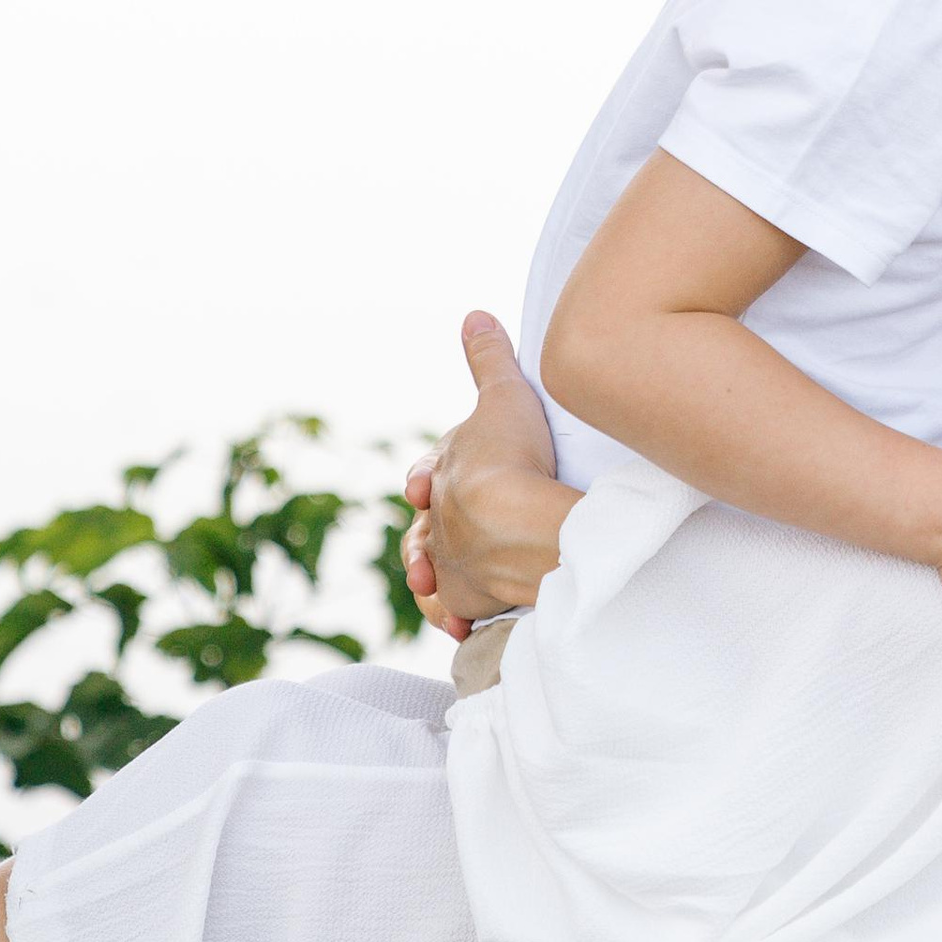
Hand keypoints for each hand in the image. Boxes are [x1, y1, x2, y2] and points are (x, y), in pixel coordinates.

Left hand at [402, 313, 577, 639]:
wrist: (515, 522)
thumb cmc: (510, 456)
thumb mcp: (503, 395)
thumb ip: (489, 358)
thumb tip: (475, 315)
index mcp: (440, 476)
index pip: (428, 474)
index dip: (429, 475)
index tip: (427, 484)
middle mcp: (437, 524)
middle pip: (425, 528)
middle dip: (429, 532)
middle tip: (439, 529)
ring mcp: (451, 565)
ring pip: (431, 573)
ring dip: (433, 576)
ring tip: (435, 580)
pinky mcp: (469, 603)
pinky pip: (456, 613)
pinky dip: (455, 617)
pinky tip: (459, 626)